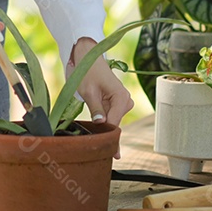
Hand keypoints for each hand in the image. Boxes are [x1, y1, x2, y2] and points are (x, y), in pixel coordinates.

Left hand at [69, 37, 133, 157]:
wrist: (87, 57)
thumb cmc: (87, 71)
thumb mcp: (88, 91)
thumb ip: (96, 108)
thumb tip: (101, 124)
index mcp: (121, 98)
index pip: (114, 124)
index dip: (108, 138)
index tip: (107, 153)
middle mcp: (125, 101)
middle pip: (115, 124)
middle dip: (106, 134)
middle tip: (100, 151)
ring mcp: (120, 102)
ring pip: (112, 122)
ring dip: (103, 127)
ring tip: (92, 132)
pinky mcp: (114, 102)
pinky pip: (110, 116)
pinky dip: (103, 122)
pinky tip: (97, 128)